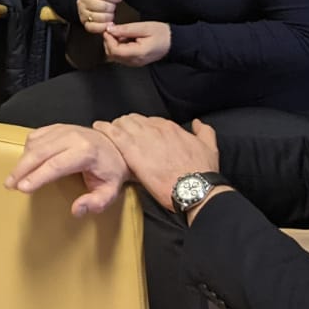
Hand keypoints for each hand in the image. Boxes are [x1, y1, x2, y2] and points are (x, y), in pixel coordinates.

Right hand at [5, 124, 129, 215]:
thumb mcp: (110, 192)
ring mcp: (65, 129)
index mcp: (86, 152)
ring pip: (35, 143)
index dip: (37, 177)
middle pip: (39, 152)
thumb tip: (76, 210)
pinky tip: (24, 161)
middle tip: (9, 184)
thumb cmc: (112, 171)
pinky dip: (27, 148)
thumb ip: (95, 203)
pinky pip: (37, 135)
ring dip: (21, 160)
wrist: (118, 149)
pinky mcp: (59, 127)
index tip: (23, 188)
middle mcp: (73, 137)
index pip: (55, 165)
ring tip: (13, 177)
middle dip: (21, 169)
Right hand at [77, 0, 121, 32]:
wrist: (88, 0)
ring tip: (110, 13)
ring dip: (109, 17)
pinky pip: (93, 28)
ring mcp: (82, 13)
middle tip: (113, 6)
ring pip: (99, 18)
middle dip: (112, 7)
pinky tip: (108, 23)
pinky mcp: (85, 24)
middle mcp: (82, 1)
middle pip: (102, 6)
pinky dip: (103, 27)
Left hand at [94, 115, 219, 210]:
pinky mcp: (133, 152)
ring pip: (123, 123)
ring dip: (116, 126)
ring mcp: (143, 139)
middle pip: (135, 120)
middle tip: (122, 134)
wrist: (194, 188)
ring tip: (110, 132)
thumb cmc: (202, 171)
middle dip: (128, 125)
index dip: (144, 127)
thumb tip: (197, 123)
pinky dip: (105, 129)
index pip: (151, 121)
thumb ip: (204, 131)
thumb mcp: (210, 147)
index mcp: (171, 128)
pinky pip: (115, 134)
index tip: (140, 134)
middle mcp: (156, 129)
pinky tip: (99, 128)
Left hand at [102, 20, 170, 66]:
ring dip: (112, 44)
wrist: (172, 42)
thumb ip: (126, 29)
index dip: (108, 40)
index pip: (115, 51)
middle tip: (111, 30)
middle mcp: (135, 61)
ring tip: (119, 33)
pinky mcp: (134, 62)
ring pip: (114, 57)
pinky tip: (123, 39)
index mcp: (138, 53)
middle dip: (108, 42)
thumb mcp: (144, 27)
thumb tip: (110, 30)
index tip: (108, 29)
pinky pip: (120, 57)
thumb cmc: (161, 34)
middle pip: (112, 55)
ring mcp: (134, 63)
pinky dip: (117, 48)